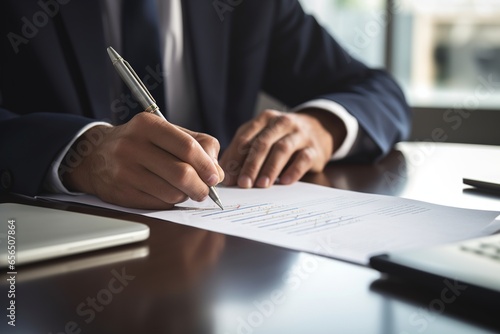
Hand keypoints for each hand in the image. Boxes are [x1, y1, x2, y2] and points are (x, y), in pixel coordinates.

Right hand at [62, 112, 223, 208]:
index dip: (207, 165)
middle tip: (205, 190)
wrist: (95, 155)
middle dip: (201, 186)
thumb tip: (217, 172)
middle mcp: (133, 145)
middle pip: (182, 173)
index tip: (215, 177)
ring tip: (184, 190)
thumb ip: (198, 145)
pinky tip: (165, 193)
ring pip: (172, 192)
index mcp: (148, 125)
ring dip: (185, 195)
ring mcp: (124, 170)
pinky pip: (158, 203)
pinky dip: (170, 202)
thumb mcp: (167, 132)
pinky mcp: (121, 192)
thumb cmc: (141, 143)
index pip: (188, 147)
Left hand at [220, 109, 345, 187]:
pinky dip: (293, 171)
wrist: (319, 129)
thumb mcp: (264, 138)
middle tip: (243, 184)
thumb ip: (245, 152)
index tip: (228, 178)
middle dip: (251, 165)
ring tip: (261, 185)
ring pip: (282, 149)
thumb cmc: (282, 137)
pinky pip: (303, 159)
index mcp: (264, 119)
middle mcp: (282, 123)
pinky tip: (285, 182)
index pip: (245, 138)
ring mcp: (300, 134)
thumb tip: (227, 176)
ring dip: (270, 168)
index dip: (235, 158)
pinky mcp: (314, 148)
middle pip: (262, 143)